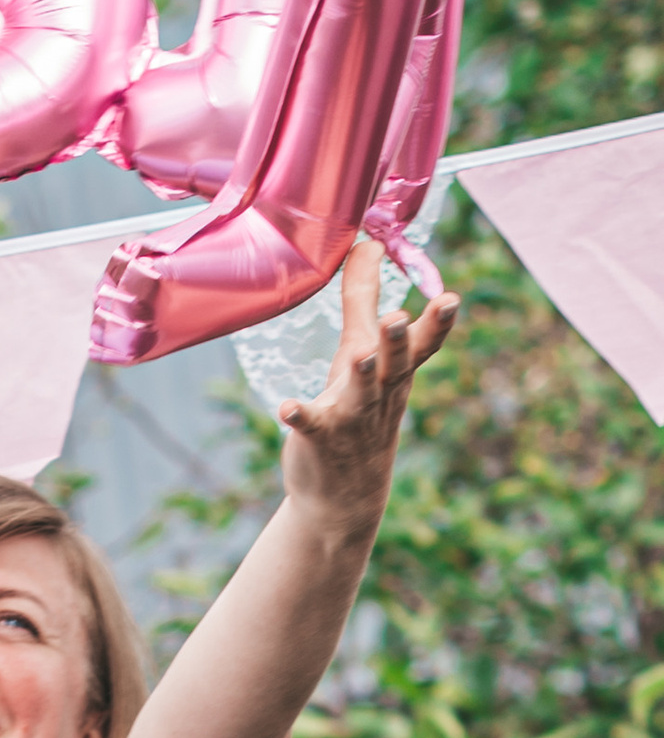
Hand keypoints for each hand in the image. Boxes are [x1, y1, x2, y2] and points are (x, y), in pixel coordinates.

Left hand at [277, 235, 457, 530]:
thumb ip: (364, 298)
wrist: (344, 493)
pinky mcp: (319, 438)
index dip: (438, 324)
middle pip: (394, 365)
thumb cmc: (357, 407)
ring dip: (361, 375)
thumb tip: (370, 243)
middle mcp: (379, 393)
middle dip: (398, 342)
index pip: (423, 346)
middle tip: (399, 318)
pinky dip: (300, 416)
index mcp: (395, 372)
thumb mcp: (362, 350)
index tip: (450, 297)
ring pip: (360, 395)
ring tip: (359, 356)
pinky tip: (287, 407)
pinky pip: (310, 426)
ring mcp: (351, 418)